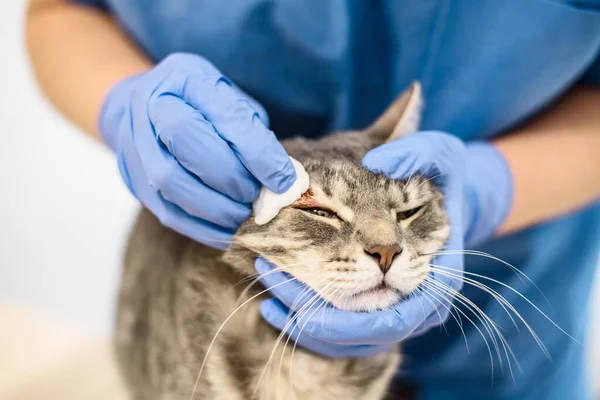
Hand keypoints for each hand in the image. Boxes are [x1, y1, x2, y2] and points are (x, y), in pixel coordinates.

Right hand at [98, 53, 295, 248]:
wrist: (138, 112)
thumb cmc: (199, 106)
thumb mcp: (231, 100)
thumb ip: (254, 133)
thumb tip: (284, 178)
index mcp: (186, 77)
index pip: (223, 114)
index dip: (258, 151)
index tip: (284, 179)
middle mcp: (151, 104)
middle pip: (186, 140)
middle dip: (231, 176)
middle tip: (257, 195)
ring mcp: (135, 144)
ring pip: (171, 181)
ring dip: (217, 207)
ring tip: (245, 214)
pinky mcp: (134, 182)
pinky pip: (168, 212)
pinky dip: (205, 228)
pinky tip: (229, 231)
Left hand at [256, 131, 512, 356]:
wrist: (448, 203)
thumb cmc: (442, 180)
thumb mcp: (441, 155)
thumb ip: (416, 152)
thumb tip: (379, 162)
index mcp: (437, 280)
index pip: (390, 318)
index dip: (345, 308)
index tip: (298, 282)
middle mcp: (418, 309)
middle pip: (359, 334)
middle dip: (311, 310)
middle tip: (268, 274)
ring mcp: (398, 315)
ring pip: (344, 341)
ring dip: (302, 319)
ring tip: (266, 289)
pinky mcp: (377, 314)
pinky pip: (339, 337)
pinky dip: (305, 324)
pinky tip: (273, 306)